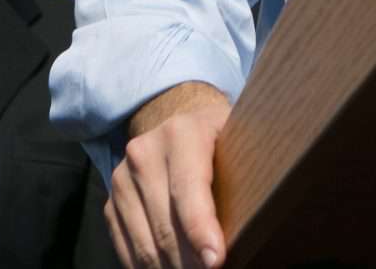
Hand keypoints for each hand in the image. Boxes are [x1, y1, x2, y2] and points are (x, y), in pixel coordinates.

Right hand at [108, 81, 232, 268]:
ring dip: (171, 268)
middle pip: (166, 226)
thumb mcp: (239, 139)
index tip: (216, 261)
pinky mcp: (111, 202)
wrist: (179, 121)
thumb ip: (247, 168)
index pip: (188, 190)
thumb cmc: (221, 138)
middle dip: (190, 261)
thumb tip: (264, 214)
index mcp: (181, 133)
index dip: (201, 230)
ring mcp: (122, 179)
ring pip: (145, 244)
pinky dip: (149, 267)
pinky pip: (126, 248)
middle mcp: (144, 154)